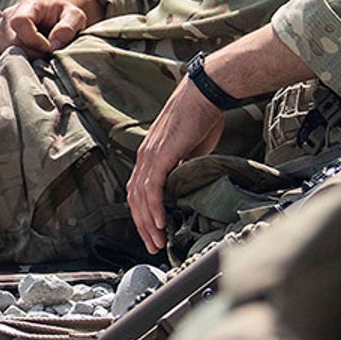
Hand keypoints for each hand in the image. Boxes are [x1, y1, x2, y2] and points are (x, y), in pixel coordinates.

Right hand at [0, 0, 97, 55]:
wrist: (55, 16)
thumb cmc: (65, 15)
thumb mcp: (75, 16)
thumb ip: (68, 28)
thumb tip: (53, 45)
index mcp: (28, 5)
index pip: (20, 22)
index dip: (34, 40)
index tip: (49, 47)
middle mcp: (9, 15)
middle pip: (11, 41)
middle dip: (32, 53)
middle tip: (47, 54)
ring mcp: (1, 29)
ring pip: (6, 52)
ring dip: (26, 58)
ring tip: (41, 54)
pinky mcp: (0, 42)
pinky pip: (4, 56)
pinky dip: (20, 60)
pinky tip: (32, 57)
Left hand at [127, 76, 226, 253]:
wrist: (205, 93)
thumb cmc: (201, 117)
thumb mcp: (191, 151)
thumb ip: (184, 169)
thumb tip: (187, 188)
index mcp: (150, 156)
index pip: (139, 193)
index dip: (144, 215)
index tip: (153, 233)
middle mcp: (145, 156)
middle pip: (135, 199)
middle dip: (143, 226)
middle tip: (153, 246)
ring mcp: (150, 155)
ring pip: (141, 197)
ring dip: (148, 223)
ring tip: (157, 241)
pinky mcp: (161, 154)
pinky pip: (152, 187)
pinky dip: (154, 207)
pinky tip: (160, 222)